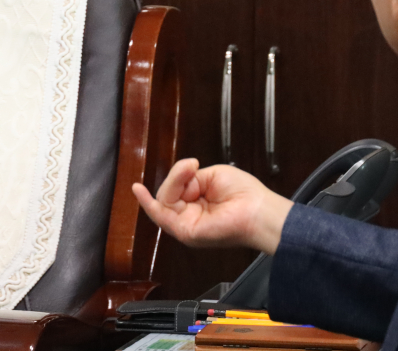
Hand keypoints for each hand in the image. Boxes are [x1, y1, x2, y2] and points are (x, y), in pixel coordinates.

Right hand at [133, 158, 293, 255]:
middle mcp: (189, 216)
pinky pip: (160, 215)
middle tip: (193, 167)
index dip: (178, 177)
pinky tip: (139, 190)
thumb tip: (177, 180)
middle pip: (166, 194)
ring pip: (163, 200)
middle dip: (177, 178)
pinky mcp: (186, 231)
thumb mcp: (211, 175)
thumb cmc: (245, 194)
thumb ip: (188, 177)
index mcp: (197, 204)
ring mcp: (186, 225)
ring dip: (173, 182)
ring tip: (189, 170)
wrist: (259, 210)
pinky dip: (147, 202)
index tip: (188, 165)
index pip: (175, 189)